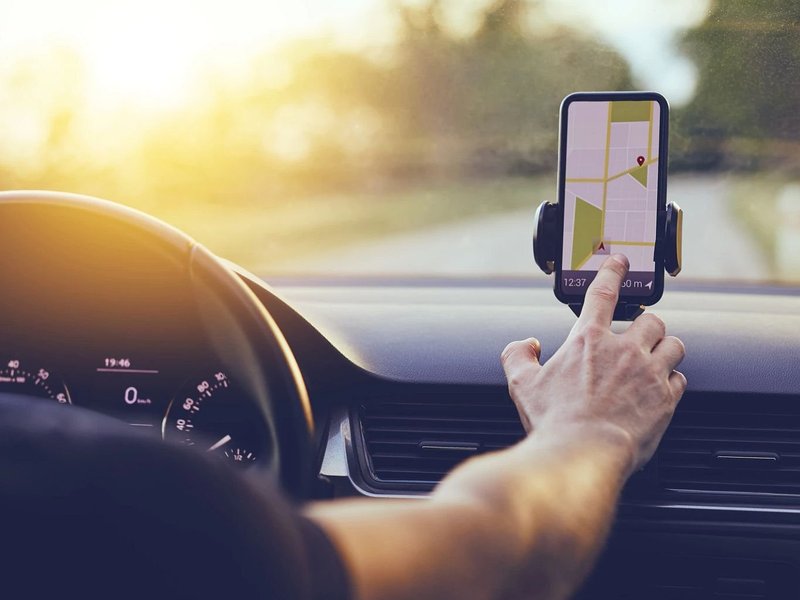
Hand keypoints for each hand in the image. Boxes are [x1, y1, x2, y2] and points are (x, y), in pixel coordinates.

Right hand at [501, 254, 685, 474]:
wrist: (583, 453)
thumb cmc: (553, 421)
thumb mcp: (521, 384)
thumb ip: (518, 355)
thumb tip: (527, 345)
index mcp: (588, 340)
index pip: (604, 293)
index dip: (613, 271)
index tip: (620, 261)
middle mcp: (623, 350)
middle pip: (652, 320)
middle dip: (647, 325)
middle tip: (638, 337)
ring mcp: (648, 373)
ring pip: (674, 345)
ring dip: (666, 348)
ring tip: (656, 358)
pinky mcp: (666, 398)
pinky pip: (680, 378)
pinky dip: (672, 381)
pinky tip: (660, 390)